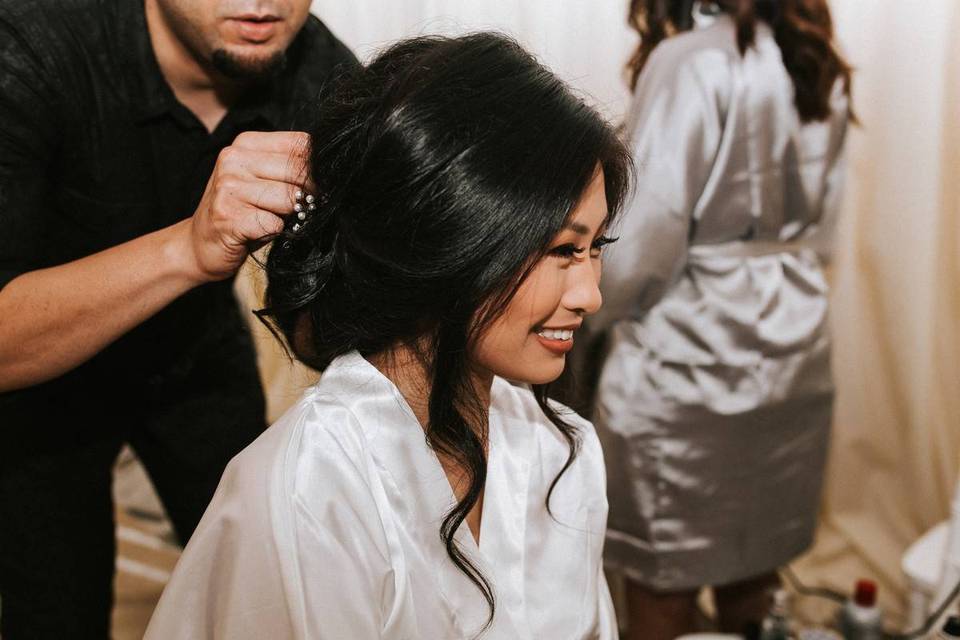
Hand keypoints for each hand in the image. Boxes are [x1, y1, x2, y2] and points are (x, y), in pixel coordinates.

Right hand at [184, 131, 312, 281]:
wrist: (199, 245)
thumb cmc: (242, 213)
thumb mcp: (263, 181)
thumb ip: (290, 169)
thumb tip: (333, 172)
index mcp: (246, 143)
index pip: (302, 144)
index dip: (319, 169)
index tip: (314, 189)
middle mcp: (234, 159)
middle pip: (299, 173)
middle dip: (305, 197)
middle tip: (292, 211)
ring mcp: (228, 186)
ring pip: (289, 199)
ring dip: (287, 217)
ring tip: (268, 219)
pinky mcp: (228, 215)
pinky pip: (274, 224)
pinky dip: (274, 233)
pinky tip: (257, 232)